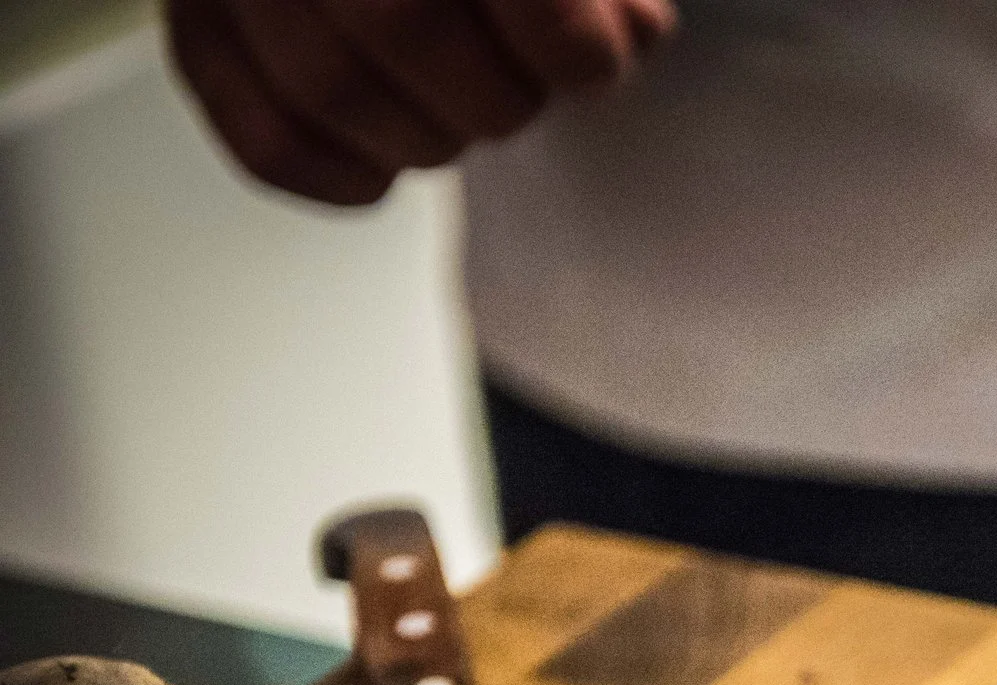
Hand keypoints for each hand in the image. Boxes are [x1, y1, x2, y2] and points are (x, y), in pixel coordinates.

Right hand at [166, 0, 676, 206]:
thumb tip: (628, 32)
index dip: (566, 43)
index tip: (593, 65)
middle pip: (398, 22)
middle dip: (494, 96)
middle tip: (522, 99)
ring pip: (324, 87)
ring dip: (425, 138)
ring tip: (461, 119)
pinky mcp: (195, 24)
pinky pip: (263, 137)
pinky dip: (344, 177)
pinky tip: (390, 170)